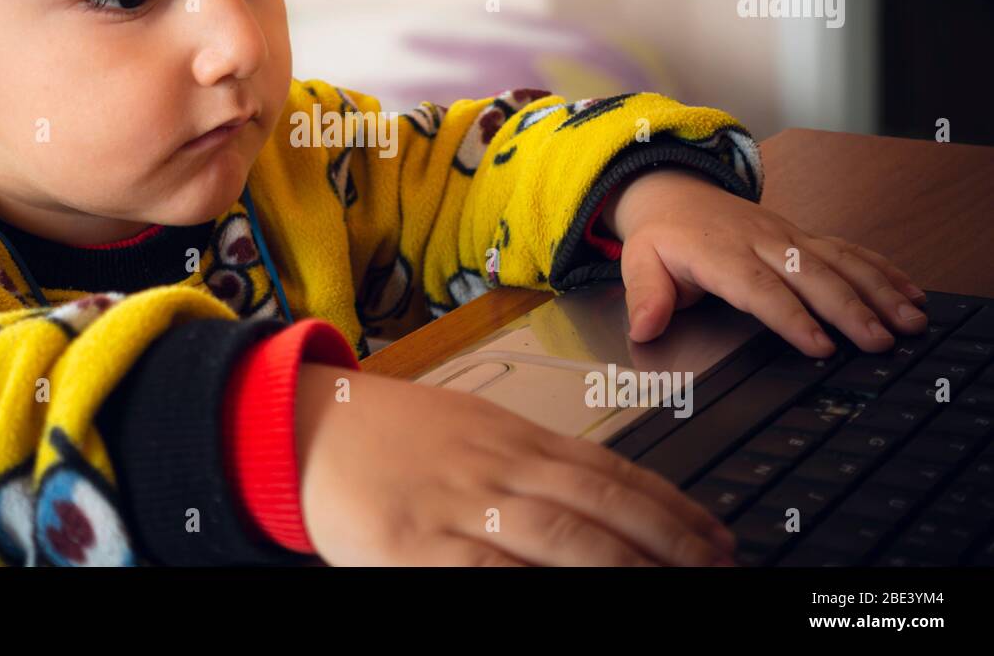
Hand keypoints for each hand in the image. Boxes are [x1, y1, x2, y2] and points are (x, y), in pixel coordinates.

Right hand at [294, 363, 736, 565]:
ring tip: (677, 588)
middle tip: (719, 569)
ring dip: (629, 569)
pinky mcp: (419, 550)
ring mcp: (460, 510)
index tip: (716, 536)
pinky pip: (493, 575)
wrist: (307, 427)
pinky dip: (538, 587)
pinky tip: (577, 599)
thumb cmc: (391, 432)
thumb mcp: (471, 427)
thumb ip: (532, 456)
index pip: (612, 473)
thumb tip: (604, 491)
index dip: (672, 508)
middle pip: (601, 509)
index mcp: (512, 437)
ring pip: (563, 541)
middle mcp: (497, 469)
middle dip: (671, 546)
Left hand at [603, 167, 927, 355]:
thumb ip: (646, 295)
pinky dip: (882, 271)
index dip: (791, 317)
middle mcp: (762, 242)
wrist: (674, 192)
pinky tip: (910, 292)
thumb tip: (644, 327)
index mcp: (720, 253)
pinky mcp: (804, 236)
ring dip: (879, 291)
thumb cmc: (661, 235)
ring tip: (911, 320)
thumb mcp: (639, 262)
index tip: (819, 345)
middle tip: (881, 341)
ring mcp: (788, 237)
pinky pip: (848, 251)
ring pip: (840, 262)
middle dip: (850, 309)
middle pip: (812, 276)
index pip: (759, 288)